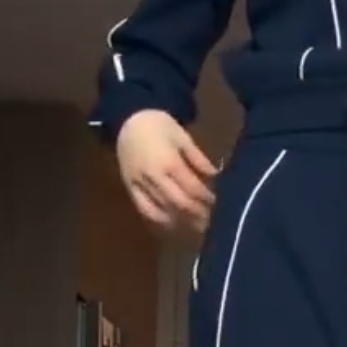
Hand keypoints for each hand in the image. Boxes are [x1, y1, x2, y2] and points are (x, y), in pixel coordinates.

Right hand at [116, 110, 216, 233]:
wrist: (127, 120)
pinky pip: (145, 209)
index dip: (207, 198)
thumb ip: (198, 158)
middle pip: (179, 202)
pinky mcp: (130, 188)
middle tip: (213, 221)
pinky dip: (160, 219)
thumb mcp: (182, 137)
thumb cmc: (158, 125)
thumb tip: (215, 175)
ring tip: (197, 226)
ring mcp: (140, 185)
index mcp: (169, 162)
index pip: (192, 188)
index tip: (219, 204)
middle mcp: (154, 177)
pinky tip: (173, 224)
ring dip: (182, 220)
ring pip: (163, 209)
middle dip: (197, 213)